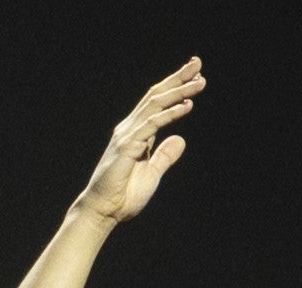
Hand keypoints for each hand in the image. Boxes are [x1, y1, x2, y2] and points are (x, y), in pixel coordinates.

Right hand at [73, 59, 204, 224]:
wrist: (103, 211)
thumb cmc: (123, 195)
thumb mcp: (152, 173)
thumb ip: (165, 155)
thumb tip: (180, 140)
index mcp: (136, 133)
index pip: (157, 103)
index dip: (174, 87)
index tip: (194, 76)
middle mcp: (130, 128)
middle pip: (156, 96)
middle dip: (178, 78)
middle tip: (198, 63)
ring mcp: (128, 135)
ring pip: (156, 105)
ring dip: (179, 91)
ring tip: (199, 82)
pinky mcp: (128, 146)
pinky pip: (152, 124)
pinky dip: (170, 113)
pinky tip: (187, 105)